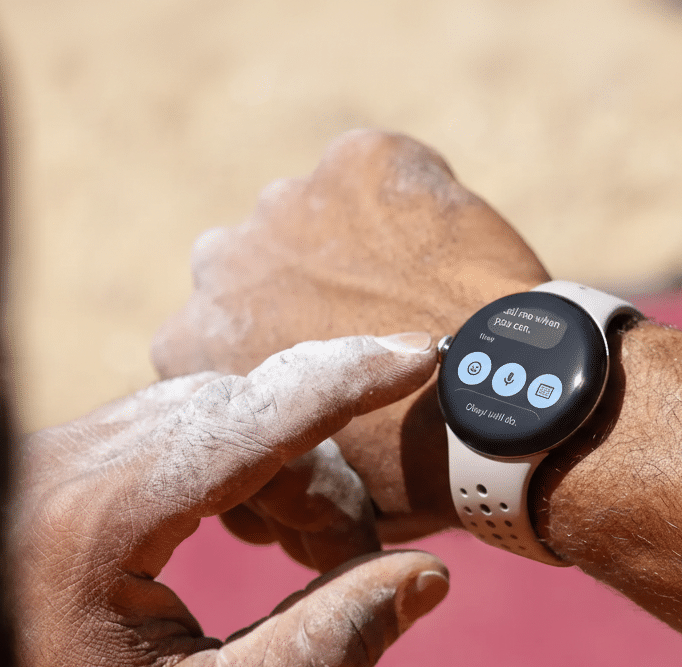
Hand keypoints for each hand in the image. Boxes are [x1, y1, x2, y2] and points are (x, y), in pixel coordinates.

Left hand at [0, 334, 448, 666]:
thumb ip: (322, 648)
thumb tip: (425, 579)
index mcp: (100, 523)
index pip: (250, 422)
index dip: (345, 381)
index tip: (418, 356)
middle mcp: (66, 463)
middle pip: (238, 414)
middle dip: (319, 472)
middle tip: (352, 563)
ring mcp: (51, 454)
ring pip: (207, 412)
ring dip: (281, 465)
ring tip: (306, 557)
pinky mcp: (53, 461)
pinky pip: (167, 426)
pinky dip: (233, 460)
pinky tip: (248, 525)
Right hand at [152, 130, 550, 539]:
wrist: (495, 406)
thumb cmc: (406, 470)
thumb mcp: (304, 484)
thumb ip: (269, 448)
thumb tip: (271, 491)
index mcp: (187, 345)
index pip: (218, 332)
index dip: (274, 345)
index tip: (322, 361)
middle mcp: (219, 261)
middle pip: (257, 263)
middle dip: (299, 284)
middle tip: (371, 323)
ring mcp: (288, 202)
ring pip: (316, 213)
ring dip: (352, 241)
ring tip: (418, 287)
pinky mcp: (358, 159)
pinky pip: (381, 172)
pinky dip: (411, 199)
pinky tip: (450, 249)